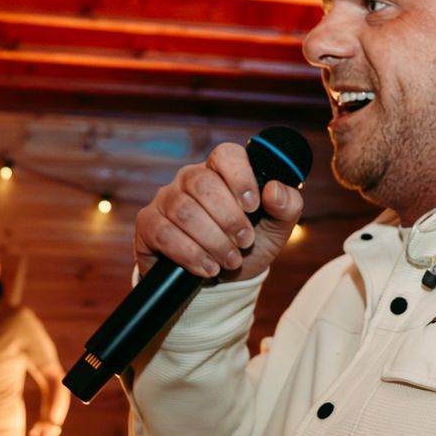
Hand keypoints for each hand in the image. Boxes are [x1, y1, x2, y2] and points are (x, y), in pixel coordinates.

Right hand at [135, 141, 302, 281]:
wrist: (222, 281)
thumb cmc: (248, 245)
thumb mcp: (277, 228)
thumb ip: (286, 205)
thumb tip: (273, 189)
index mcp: (222, 171)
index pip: (226, 155)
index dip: (240, 177)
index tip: (253, 206)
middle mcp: (190, 179)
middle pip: (202, 184)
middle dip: (228, 218)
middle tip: (245, 242)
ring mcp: (166, 200)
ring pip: (184, 211)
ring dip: (212, 240)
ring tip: (230, 261)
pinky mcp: (148, 225)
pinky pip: (164, 233)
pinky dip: (190, 254)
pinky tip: (207, 268)